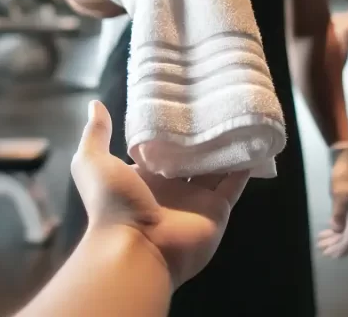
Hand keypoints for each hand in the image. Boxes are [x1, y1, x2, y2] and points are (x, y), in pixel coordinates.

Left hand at [72, 100, 249, 285]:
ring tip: (238, 113)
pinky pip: (234, 183)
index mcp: (144, 176)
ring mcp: (195, 199)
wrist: (136, 247)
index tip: (181, 101)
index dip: (169, 126)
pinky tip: (254, 139)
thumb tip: (95, 104)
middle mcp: (171, 186)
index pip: (160, 146)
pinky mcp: (217, 208)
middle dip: (200, 133)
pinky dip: (245, 164)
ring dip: (225, 145)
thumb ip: (96, 135)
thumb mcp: (93, 162)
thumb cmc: (113, 205)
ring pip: (215, 166)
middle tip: (214, 100)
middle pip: (190, 155)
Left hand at [317, 142, 347, 257]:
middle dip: (336, 245)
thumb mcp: (340, 195)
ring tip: (321, 243)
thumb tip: (337, 230)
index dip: (343, 248)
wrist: (346, 161)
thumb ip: (339, 213)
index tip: (333, 255)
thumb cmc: (344, 177)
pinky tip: (326, 231)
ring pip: (345, 230)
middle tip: (323, 250)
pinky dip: (334, 228)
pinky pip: (342, 222)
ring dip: (334, 238)